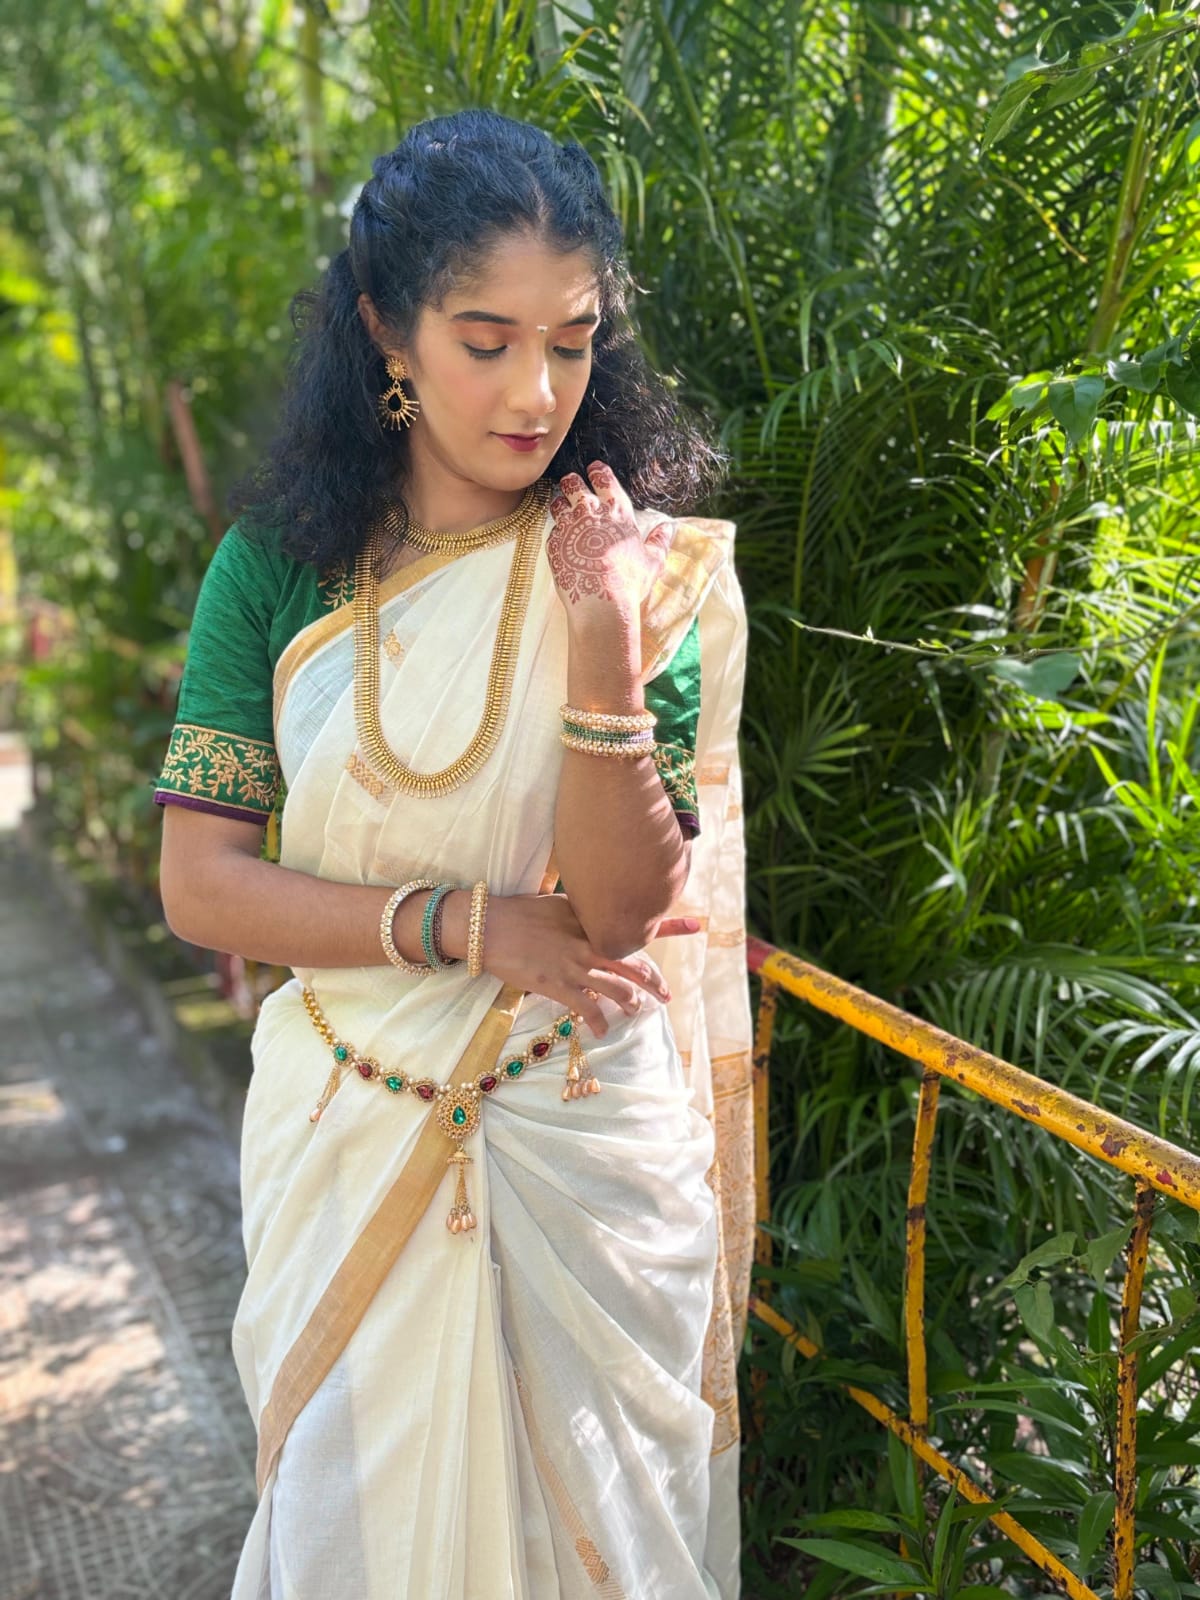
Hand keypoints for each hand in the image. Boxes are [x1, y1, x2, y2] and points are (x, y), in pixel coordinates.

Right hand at [479, 892, 696, 1038]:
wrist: (488, 926)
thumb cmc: (519, 912)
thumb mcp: (558, 906)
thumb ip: (582, 916)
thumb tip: (595, 920)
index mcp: (591, 920)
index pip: (636, 925)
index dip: (670, 925)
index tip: (697, 925)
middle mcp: (588, 942)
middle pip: (634, 963)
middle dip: (655, 981)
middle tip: (667, 995)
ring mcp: (574, 965)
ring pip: (617, 988)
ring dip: (631, 1002)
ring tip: (637, 1011)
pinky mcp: (557, 985)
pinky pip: (588, 1008)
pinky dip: (600, 1021)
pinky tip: (605, 1029)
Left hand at [547, 462, 672, 618]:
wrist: (602, 603)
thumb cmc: (630, 581)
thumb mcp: (652, 561)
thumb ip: (659, 541)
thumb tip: (667, 528)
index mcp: (616, 511)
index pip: (604, 480)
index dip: (598, 472)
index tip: (595, 470)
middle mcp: (590, 512)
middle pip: (573, 484)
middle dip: (571, 482)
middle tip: (571, 484)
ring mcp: (569, 526)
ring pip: (557, 503)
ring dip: (560, 503)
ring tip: (562, 508)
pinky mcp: (553, 543)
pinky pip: (552, 529)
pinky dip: (556, 531)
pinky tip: (561, 539)